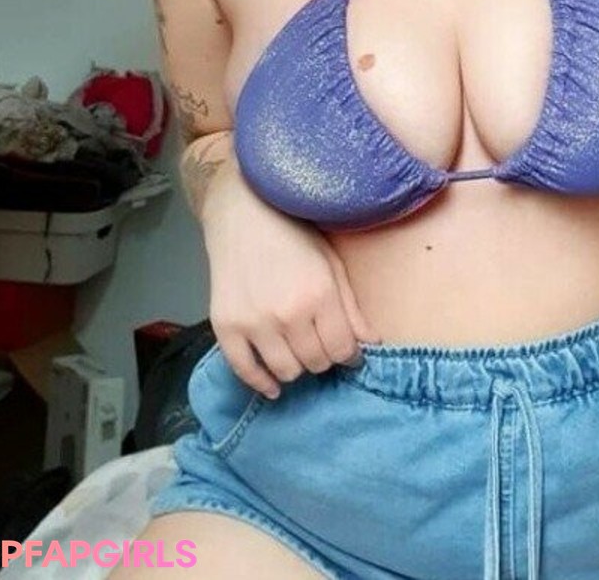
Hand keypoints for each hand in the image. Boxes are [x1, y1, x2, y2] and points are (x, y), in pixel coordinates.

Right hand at [200, 162, 381, 397]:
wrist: (244, 213)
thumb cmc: (294, 233)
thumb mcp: (332, 264)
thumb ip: (351, 307)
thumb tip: (372, 343)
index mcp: (319, 295)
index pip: (342, 350)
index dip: (350, 354)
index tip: (348, 349)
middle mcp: (287, 314)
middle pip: (316, 363)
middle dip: (325, 357)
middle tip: (321, 343)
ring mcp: (253, 322)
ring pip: (286, 371)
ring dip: (297, 366)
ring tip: (298, 350)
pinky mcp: (225, 326)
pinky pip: (244, 371)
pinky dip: (260, 383)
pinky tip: (273, 385)